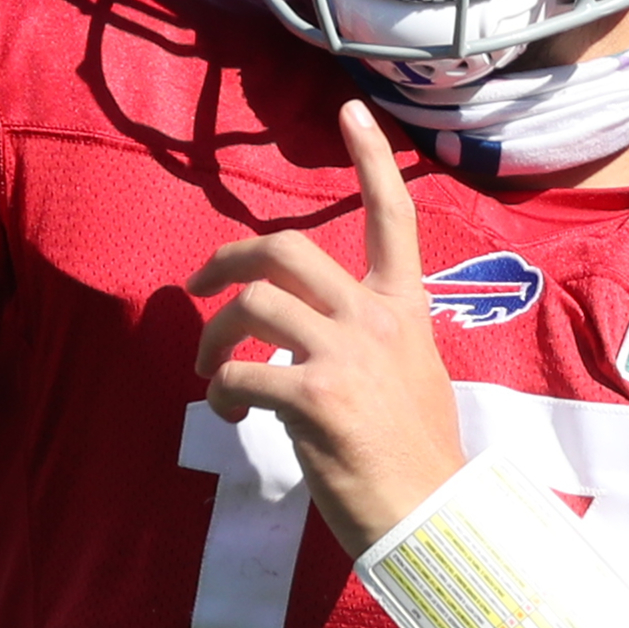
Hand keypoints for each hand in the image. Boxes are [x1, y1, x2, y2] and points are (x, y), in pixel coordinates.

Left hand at [191, 103, 465, 552]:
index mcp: (404, 309)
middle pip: (286, 250)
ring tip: (210, 374)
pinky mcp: (315, 398)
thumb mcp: (413, 376)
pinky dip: (219, 390)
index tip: (351, 109)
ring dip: (213, 339)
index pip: (393, 216)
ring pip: (252, 307)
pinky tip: (228, 414)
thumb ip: (371, 341)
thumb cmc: (417, 457)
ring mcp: (346, 356)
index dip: (370, 159)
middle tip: (198, 286)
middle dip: (227, 258)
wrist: (431, 518)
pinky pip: (240, 372)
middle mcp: (375, 319)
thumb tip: (315, 343)